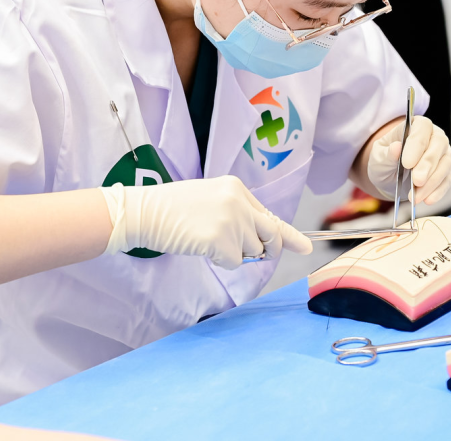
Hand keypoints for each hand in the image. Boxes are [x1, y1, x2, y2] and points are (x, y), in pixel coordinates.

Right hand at [101, 177, 312, 268]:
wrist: (145, 211)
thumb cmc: (173, 208)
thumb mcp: (211, 200)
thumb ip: (238, 213)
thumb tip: (264, 240)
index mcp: (236, 187)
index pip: (269, 215)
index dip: (286, 234)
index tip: (305, 246)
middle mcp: (238, 201)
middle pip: (270, 234)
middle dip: (269, 250)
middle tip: (256, 256)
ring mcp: (231, 220)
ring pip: (252, 252)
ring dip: (235, 255)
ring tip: (208, 240)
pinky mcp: (221, 240)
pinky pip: (234, 263)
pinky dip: (220, 262)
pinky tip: (201, 247)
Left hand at [367, 116, 450, 204]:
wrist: (390, 177)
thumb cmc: (385, 160)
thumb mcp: (378, 157)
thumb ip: (386, 153)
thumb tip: (396, 147)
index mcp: (416, 125)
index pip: (422, 128)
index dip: (416, 145)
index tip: (407, 163)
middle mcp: (434, 136)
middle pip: (439, 144)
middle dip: (427, 165)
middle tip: (416, 181)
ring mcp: (444, 153)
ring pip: (445, 164)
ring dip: (432, 182)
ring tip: (415, 196)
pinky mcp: (448, 171)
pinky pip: (448, 180)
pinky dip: (438, 191)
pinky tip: (428, 200)